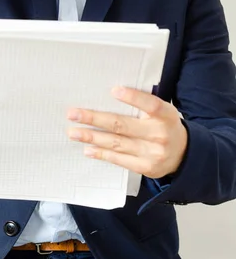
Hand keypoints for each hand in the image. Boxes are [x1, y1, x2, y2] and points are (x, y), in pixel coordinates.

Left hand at [67, 87, 187, 178]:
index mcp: (165, 115)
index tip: (114, 91)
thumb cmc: (165, 124)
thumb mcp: (162, 110)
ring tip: (73, 132)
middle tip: (73, 114)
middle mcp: (159, 134)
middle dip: (94, 119)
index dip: (132, 97)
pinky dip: (101, 154)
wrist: (185, 154)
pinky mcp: (146, 168)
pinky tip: (87, 148)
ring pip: (116, 144)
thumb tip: (110, 93)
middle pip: (122, 125)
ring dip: (92, 137)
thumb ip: (143, 103)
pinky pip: (119, 160)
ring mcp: (152, 153)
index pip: (150, 104)